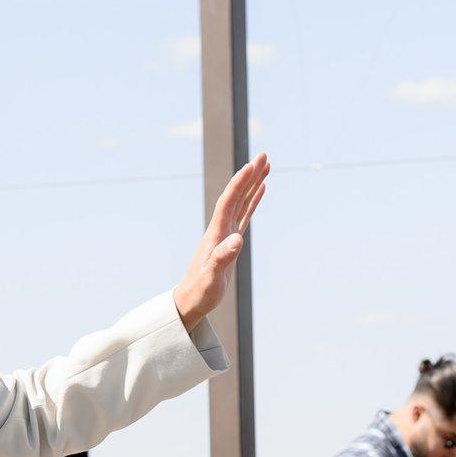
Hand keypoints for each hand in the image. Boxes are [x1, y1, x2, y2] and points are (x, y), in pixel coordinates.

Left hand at [171, 154, 270, 330]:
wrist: (190, 301)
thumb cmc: (199, 292)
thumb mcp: (211, 278)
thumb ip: (222, 258)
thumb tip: (237, 240)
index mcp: (215, 235)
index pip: (228, 202)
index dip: (239, 184)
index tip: (250, 166)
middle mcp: (220, 229)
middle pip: (236, 196)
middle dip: (249, 176)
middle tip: (263, 155)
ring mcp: (225, 234)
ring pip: (241, 202)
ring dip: (253, 183)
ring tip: (266, 166)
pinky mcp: (230, 242)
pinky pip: (244, 215)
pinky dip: (252, 201)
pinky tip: (260, 190)